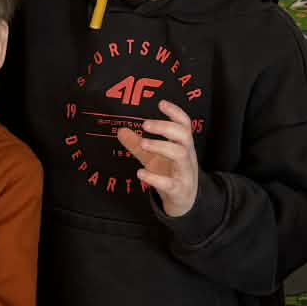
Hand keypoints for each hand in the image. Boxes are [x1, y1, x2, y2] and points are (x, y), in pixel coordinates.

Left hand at [117, 100, 199, 217]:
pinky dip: (155, 178)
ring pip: (180, 155)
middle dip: (166, 127)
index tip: (161, 103)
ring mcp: (184, 173)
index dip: (175, 112)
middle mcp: (186, 156)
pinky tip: (140, 173)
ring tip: (143, 144)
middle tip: (145, 124)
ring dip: (161, 147)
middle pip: (184, 136)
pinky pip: (170, 183)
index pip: (184, 125)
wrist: (184, 202)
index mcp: (182, 146)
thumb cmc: (170, 174)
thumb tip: (120, 130)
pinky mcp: (179, 190)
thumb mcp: (153, 157)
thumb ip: (137, 144)